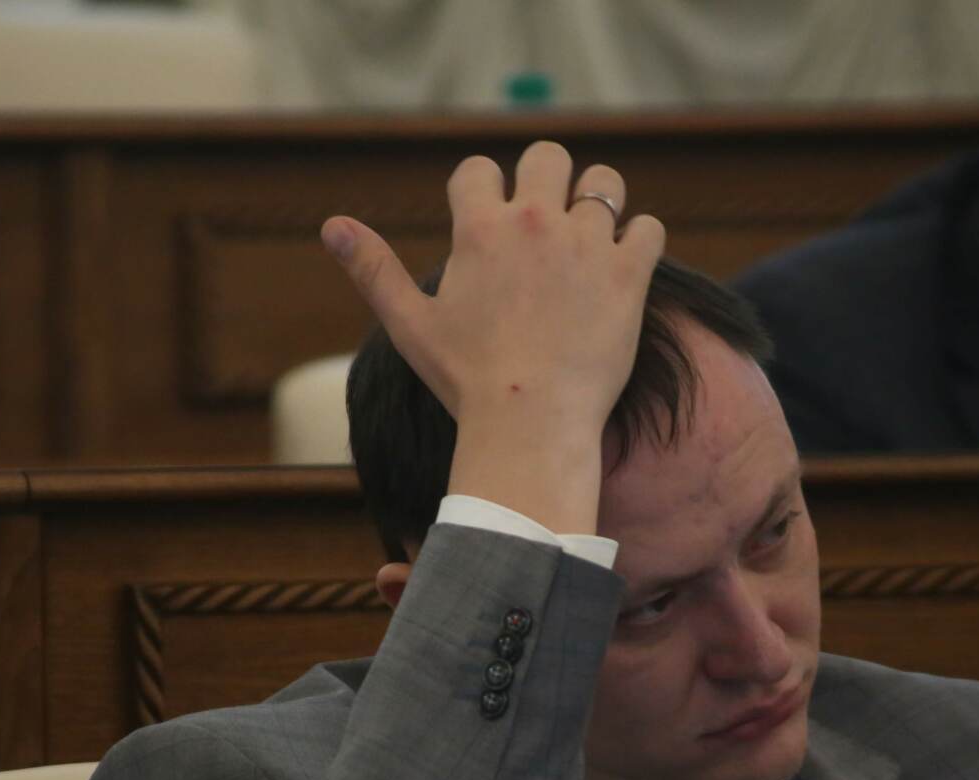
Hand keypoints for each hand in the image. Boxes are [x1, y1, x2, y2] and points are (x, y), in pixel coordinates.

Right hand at [323, 141, 665, 533]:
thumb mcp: (409, 324)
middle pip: (548, 155)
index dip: (482, 192)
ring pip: (604, 183)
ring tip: (590, 238)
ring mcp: (586, 244)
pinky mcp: (628, 274)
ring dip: (598, 202)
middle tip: (546, 222)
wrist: (529, 424)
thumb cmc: (465, 380)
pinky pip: (648, 227)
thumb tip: (331, 226)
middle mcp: (534, 222)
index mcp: (478, 228)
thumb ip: (373, 269)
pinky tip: (623, 268)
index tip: (488, 223)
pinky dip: (638, 241)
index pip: (479, 169)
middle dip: (546, 180)